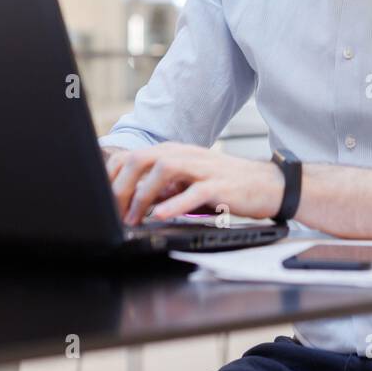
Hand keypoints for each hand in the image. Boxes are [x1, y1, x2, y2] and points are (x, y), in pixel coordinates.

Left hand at [105, 142, 284, 225]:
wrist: (269, 186)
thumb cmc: (227, 186)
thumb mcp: (190, 182)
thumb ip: (165, 186)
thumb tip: (133, 200)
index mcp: (175, 152)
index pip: (133, 156)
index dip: (112, 176)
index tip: (101, 199)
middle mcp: (186, 154)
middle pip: (142, 158)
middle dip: (121, 185)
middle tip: (113, 211)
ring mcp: (203, 168)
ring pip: (163, 169)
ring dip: (142, 194)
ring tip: (133, 218)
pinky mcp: (220, 185)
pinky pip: (193, 191)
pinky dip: (173, 203)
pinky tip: (160, 215)